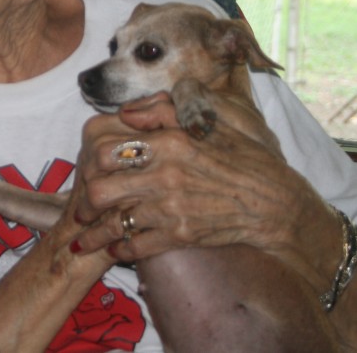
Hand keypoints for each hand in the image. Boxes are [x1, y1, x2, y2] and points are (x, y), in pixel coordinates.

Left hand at [70, 91, 336, 278]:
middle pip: (101, 191)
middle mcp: (165, 176)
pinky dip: (121, 249)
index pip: (108, 150)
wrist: (275, 202)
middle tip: (81, 208)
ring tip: (84, 238)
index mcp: (170, 143)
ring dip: (94, 233)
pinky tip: (115, 249)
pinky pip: (137, 246)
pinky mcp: (181, 235)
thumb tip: (127, 111)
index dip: (90, 160)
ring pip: (114, 223)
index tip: (88, 166)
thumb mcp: (212, 118)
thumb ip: (165, 108)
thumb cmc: (247, 156)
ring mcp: (171, 208)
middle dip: (85, 201)